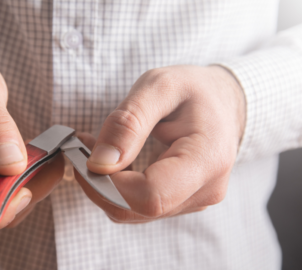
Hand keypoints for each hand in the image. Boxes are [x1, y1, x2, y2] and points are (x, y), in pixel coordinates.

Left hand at [80, 65, 244, 222]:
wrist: (221, 101)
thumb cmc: (193, 90)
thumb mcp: (159, 87)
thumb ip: (128, 123)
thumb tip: (99, 164)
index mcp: (207, 160)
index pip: (150, 196)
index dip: (107, 183)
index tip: (82, 155)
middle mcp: (205, 190)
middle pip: (137, 209)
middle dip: (99, 182)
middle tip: (80, 147)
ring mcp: (194, 201)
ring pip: (132, 211)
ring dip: (104, 183)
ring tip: (94, 147)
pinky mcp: (180, 201)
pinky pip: (138, 206)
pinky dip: (116, 186)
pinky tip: (110, 159)